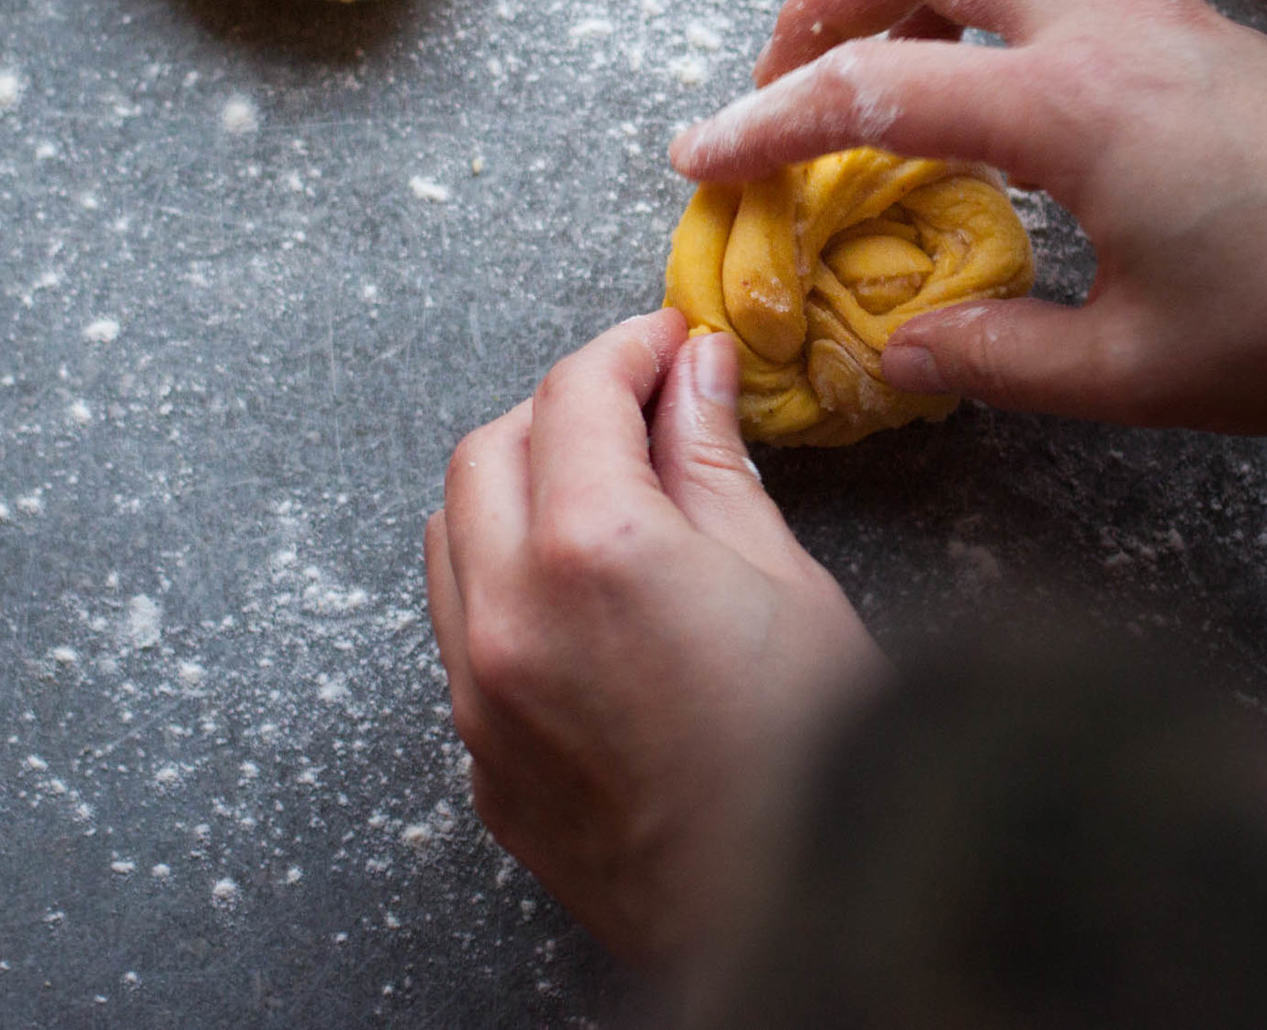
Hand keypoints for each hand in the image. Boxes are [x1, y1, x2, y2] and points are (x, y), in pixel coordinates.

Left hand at [425, 310, 887, 965]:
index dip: (628, 348)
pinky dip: (506, 576)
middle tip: (646, 407)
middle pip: (488, 449)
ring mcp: (479, 696)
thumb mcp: (785, 579)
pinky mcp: (481, 762)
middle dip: (562, 409)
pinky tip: (587, 590)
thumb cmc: (815, 759)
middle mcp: (508, 615)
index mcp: (592, 551)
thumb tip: (694, 373)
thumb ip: (714, 462)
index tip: (672, 343)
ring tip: (609, 492)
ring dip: (515, 486)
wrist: (788, 924)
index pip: (575, 394)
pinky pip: (461, 629)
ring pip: (452, 535)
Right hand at [670, 0, 1266, 431]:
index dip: (765, 125)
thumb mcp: (1140, 373)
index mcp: (1073, 106)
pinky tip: (999, 56)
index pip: (874, 91)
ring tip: (881, 49)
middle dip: (821, 1)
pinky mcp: (1197, 15)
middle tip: (781, 87)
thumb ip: (997, 361)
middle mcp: (1106, 21)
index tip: (697, 158)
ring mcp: (1158, 1)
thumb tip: (897, 356)